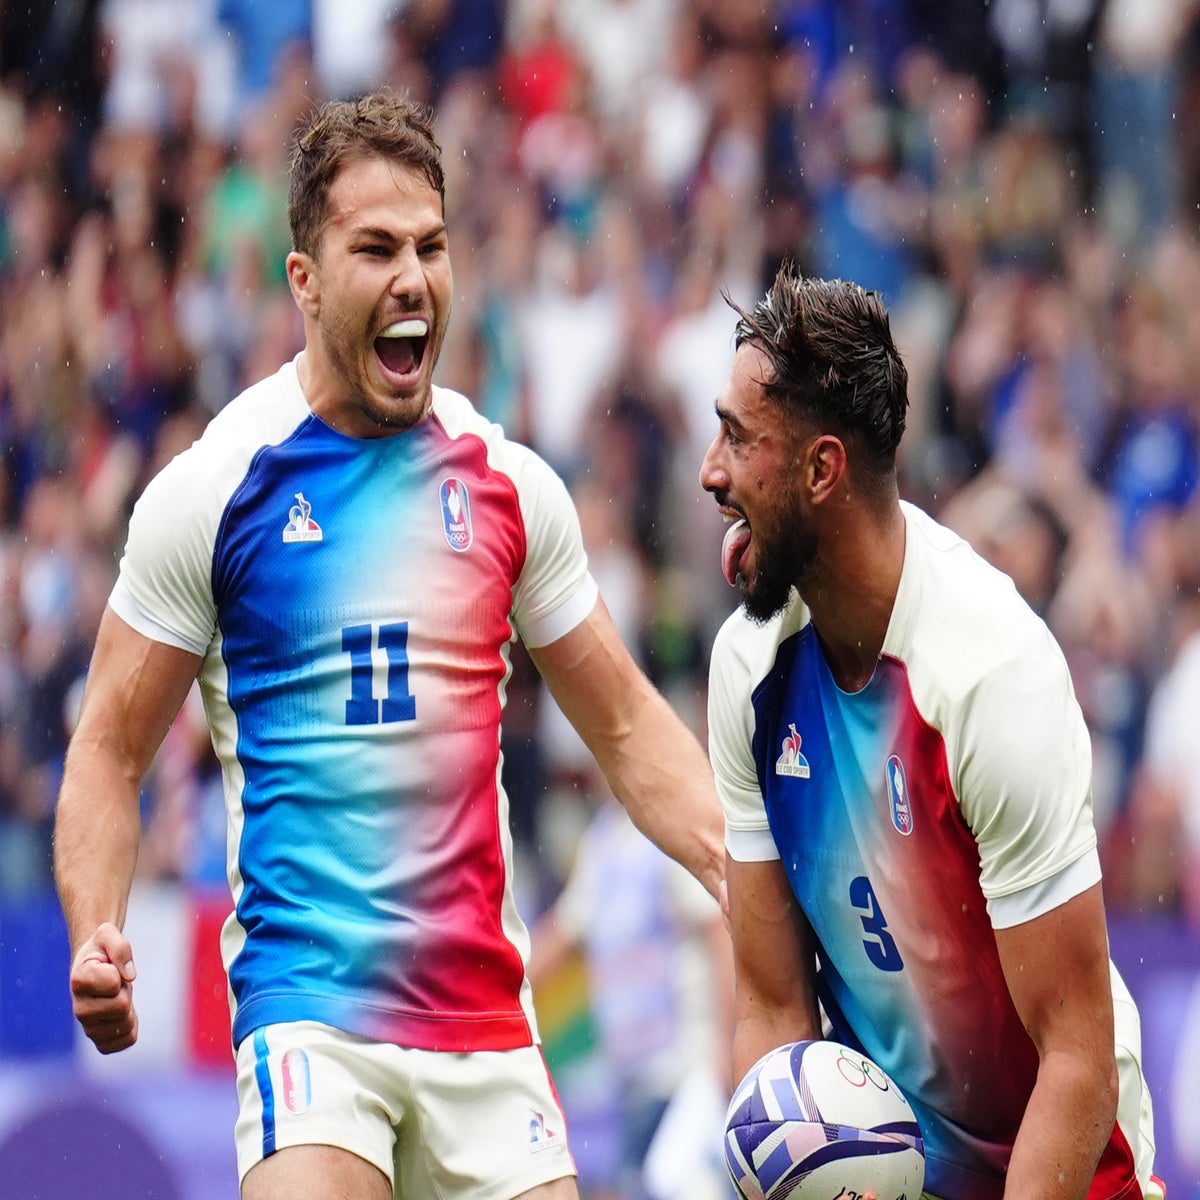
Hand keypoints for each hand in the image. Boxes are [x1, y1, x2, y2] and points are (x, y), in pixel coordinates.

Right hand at [68, 922, 138, 1053]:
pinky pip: (127, 1040)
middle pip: (122, 1006)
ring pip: (125, 1025)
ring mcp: (88, 1028)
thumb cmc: (101, 950)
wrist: (93, 967)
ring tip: (116, 997)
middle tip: (116, 983)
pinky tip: (121, 1015)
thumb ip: (120, 948)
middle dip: (126, 991)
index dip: (120, 970)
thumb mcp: (108, 934)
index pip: (113, 983)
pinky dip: (132, 1026)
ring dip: (129, 1007)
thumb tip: (130, 977)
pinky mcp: (100, 1040)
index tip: (109, 966)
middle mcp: (79, 1008)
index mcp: (78, 980)